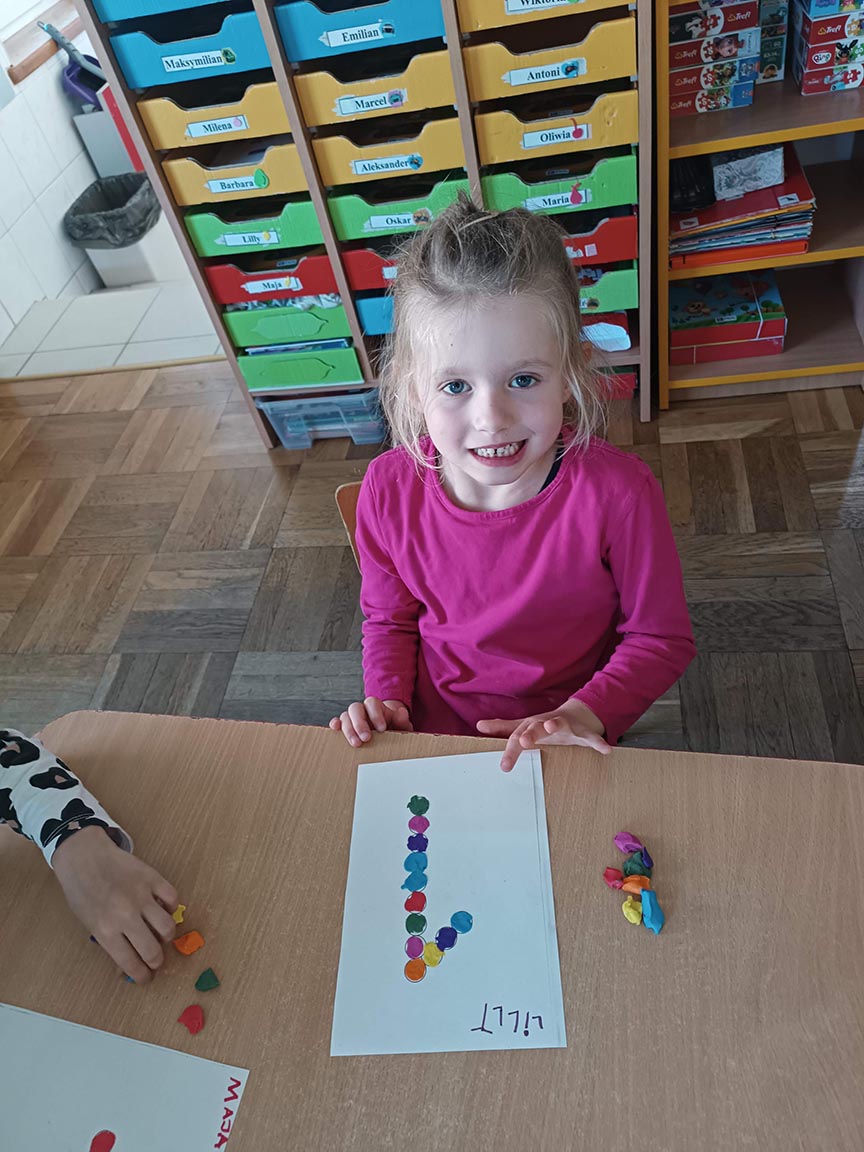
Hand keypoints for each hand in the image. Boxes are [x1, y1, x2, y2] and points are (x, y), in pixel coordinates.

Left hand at [52, 826, 177, 983]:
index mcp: (106, 931)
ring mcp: (142, 896)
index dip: (142, 976)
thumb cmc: (82, 892)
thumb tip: (128, 964)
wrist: (84, 856)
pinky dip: (171, 908)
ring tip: (160, 935)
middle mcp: (126, 916)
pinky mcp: (152, 878)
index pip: (132, 963)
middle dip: (157, 962)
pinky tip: (163, 909)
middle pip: (153, 950)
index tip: (146, 978)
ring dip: (167, 937)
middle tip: (156, 961)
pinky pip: (172, 899)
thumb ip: (110, 942)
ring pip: (168, 927)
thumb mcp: (89, 922)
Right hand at [329, 697, 412, 747]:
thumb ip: (402, 720)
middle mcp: (362, 710)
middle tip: (366, 738)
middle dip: (359, 724)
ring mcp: (352, 718)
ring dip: (349, 730)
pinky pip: (337, 723)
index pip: (372, 703)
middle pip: (355, 708)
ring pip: (345, 717)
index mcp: (375, 706)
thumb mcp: (400, 725)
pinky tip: (335, 729)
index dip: (375, 715)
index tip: (382, 729)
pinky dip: (335, 724)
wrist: (386, 734)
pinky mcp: (345, 727)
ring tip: (356, 744)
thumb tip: (402, 713)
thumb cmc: (392, 728)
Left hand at [477, 698, 611, 771]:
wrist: (575, 714)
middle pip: (536, 727)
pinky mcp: (584, 732)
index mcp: (533, 725)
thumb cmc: (544, 725)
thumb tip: (479, 725)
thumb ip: (503, 727)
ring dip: (556, 724)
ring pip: (561, 724)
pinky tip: (606, 750)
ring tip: (552, 727)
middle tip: (523, 741)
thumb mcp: (524, 725)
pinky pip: (592, 737)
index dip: (511, 750)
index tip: (504, 766)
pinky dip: (599, 743)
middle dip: (530, 733)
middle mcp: (548, 723)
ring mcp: (567, 726)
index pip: (518, 737)